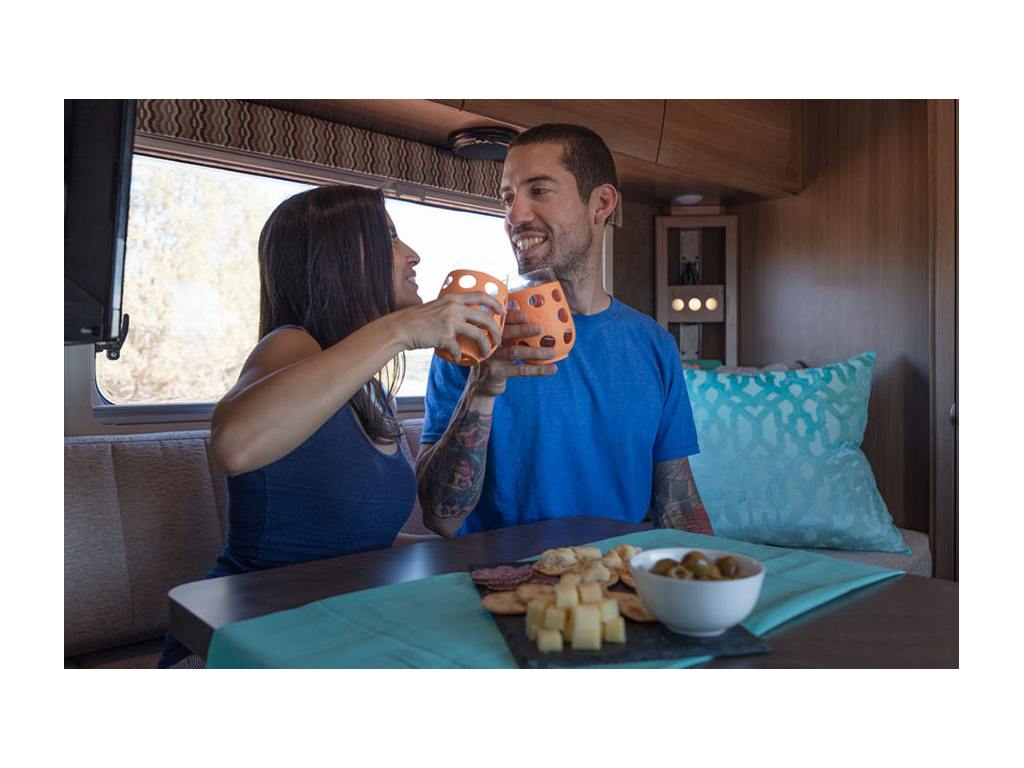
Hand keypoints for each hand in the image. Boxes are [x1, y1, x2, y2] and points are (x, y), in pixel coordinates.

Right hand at [387, 291, 505, 361]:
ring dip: (485, 346)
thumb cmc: (416, 319)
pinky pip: (459, 350)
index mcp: (453, 298)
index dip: (496, 302)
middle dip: (496, 330)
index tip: (503, 310)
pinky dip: (459, 356)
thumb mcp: (436, 306)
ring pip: (479, 335)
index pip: (481, 295)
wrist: (400, 328)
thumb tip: (463, 315)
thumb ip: (450, 308)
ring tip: (486, 353)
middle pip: (485, 318)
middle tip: (498, 339)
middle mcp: (454, 307)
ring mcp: (450, 322)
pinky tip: (457, 359)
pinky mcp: (445, 336)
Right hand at [470, 309, 558, 395]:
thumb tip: (539, 322)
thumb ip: (511, 334)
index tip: (525, 314)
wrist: (480, 385)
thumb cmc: (496, 360)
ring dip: (535, 352)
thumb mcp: (498, 345)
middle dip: (522, 330)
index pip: (501, 321)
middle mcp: (489, 343)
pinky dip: (538, 370)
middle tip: (539, 328)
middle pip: (505, 334)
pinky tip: (552, 368)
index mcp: (490, 332)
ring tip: (552, 352)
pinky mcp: (496, 373)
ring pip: (515, 352)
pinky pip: (520, 370)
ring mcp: (491, 358)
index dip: (512, 316)